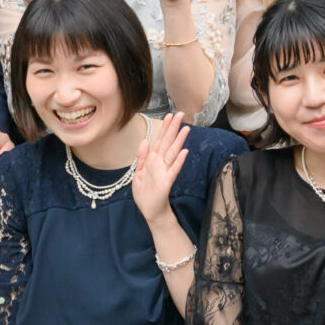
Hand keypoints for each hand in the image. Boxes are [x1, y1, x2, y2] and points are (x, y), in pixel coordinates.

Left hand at [130, 111, 191, 225]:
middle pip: (168, 143)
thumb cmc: (145, 192)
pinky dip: (178, 161)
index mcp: (153, 160)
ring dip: (179, 141)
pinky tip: (184, 152)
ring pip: (172, 153)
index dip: (164, 128)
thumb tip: (145, 140)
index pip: (160, 140)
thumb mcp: (139, 172)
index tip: (169, 115)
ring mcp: (165, 172)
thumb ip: (142, 157)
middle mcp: (160, 163)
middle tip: (180, 114)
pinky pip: (173, 170)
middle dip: (173, 129)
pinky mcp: (167, 182)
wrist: (150, 210)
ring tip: (185, 129)